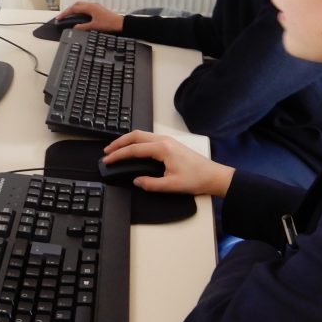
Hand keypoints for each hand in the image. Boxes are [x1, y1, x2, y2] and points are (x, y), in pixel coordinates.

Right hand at [56, 1, 123, 32]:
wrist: (121, 23)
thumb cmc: (110, 24)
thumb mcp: (94, 27)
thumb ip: (83, 27)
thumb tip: (74, 28)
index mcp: (90, 7)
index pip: (74, 8)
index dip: (65, 13)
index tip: (59, 17)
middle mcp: (92, 5)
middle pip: (76, 5)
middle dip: (68, 10)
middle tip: (63, 16)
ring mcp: (95, 7)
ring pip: (81, 5)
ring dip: (74, 9)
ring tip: (69, 16)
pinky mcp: (98, 10)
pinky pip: (86, 8)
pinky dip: (80, 11)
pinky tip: (79, 16)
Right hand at [103, 130, 234, 196]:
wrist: (214, 176)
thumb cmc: (196, 179)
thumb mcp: (171, 186)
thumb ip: (150, 184)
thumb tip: (136, 181)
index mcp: (162, 148)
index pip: (134, 149)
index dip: (118, 155)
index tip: (107, 160)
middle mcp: (164, 141)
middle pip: (135, 136)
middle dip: (118, 143)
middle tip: (107, 151)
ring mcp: (168, 141)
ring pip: (141, 135)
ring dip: (127, 141)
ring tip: (116, 149)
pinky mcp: (170, 144)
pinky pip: (148, 138)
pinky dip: (136, 142)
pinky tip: (133, 149)